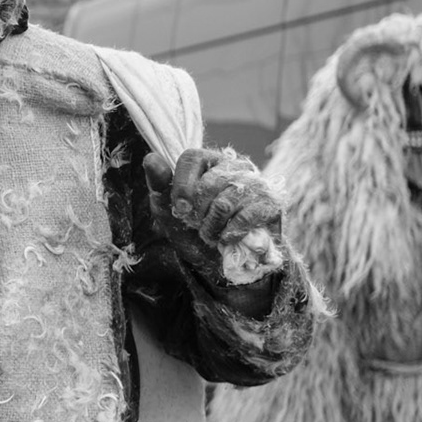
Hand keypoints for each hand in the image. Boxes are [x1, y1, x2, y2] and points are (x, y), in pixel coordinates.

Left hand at [144, 148, 283, 278]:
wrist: (225, 264)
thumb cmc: (196, 233)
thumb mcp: (170, 213)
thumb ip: (159, 186)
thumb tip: (150, 158)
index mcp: (209, 162)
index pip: (192, 157)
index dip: (182, 185)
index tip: (180, 209)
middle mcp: (235, 166)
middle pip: (208, 183)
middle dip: (197, 214)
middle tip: (199, 225)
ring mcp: (256, 183)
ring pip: (225, 203)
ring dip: (212, 228)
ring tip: (213, 234)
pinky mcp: (271, 204)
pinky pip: (244, 218)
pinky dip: (229, 235)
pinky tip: (228, 239)